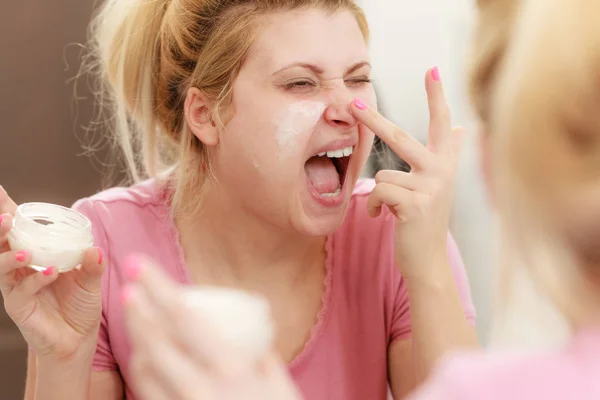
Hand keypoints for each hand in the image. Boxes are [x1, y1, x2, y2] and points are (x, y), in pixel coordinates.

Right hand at [0, 186, 105, 360]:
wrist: (78, 340)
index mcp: (35, 256)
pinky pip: (22, 290)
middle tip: (5, 216)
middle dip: (0, 227)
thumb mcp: (91, 281)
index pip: (18, 231)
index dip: (8, 211)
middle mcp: (20, 269)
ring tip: (24, 251)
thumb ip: (92, 265)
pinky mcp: (19, 306)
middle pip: (1, 243)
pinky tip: (50, 272)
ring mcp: (16, 288)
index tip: (1, 192)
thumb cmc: (80, 306)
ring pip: (1, 266)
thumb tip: (94, 249)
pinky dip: (36, 279)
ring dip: (10, 255)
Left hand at [122, 255, 301, 399]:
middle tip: (128, 286)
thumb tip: (252, 334)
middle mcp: (204, 389)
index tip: (137, 264)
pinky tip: (145, 358)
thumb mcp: (282, 388)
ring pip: (146, 370)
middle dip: (138, 309)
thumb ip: (264, 358)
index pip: (187, 318)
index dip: (159, 288)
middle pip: (157, 341)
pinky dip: (143, 373)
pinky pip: (150, 397)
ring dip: (137, 340)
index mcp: (233, 369)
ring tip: (137, 317)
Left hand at [351, 67, 464, 280]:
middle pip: (400, 137)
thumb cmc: (425, 222)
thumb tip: (461, 127)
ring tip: (390, 211)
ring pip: (382, 175)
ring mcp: (430, 187)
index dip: (436, 96)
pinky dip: (375, 207)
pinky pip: (379, 192)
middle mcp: (442, 171)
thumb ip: (445, 155)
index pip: (441, 123)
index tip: (431, 69)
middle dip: (373, 119)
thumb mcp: (437, 186)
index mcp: (444, 164)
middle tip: (353, 101)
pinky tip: (385, 218)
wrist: (427, 261)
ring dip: (379, 195)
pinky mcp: (415, 204)